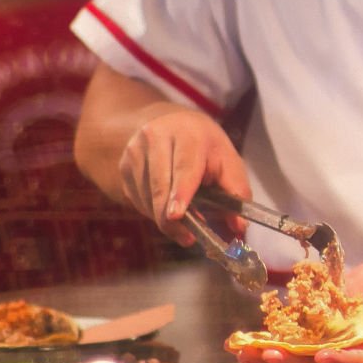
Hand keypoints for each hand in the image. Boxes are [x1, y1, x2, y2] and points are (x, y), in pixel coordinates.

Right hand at [118, 106, 250, 247]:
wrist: (171, 125)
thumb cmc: (204, 147)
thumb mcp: (227, 161)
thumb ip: (236, 192)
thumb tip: (238, 226)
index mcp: (189, 133)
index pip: (184, 166)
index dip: (181, 192)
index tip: (176, 215)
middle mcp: (157, 136)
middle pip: (161, 185)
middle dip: (171, 218)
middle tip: (187, 238)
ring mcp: (135, 151)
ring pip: (147, 197)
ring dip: (164, 216)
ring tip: (181, 214)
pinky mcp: (124, 166)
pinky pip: (137, 200)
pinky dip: (152, 210)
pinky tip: (165, 202)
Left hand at [236, 256, 362, 362]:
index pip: (356, 362)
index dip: (340, 361)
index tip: (322, 356)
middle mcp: (347, 355)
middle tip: (267, 356)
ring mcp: (328, 346)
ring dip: (271, 362)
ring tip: (244, 354)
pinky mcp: (314, 334)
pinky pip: (289, 345)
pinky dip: (268, 346)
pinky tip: (246, 342)